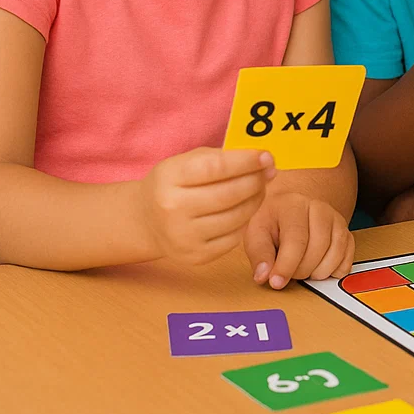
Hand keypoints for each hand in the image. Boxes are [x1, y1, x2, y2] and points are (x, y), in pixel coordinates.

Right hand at [138, 148, 274, 264]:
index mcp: (169, 178)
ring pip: (237, 217)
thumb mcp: (186, 162)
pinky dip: (245, 221)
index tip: (266, 157)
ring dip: (256, 200)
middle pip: (230, 194)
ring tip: (258, 189)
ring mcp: (183, 236)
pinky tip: (243, 210)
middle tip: (267, 173)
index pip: (216, 167)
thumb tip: (265, 161)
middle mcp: (172, 209)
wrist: (146, 221)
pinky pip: (234, 237)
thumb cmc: (175, 184)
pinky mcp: (195, 256)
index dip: (246, 162)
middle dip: (256, 181)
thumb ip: (222, 157)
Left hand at [243, 191, 354, 288]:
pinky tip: (318, 269)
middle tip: (288, 273)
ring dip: (317, 272)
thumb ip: (259, 254)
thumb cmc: (272, 223)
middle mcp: (320, 209)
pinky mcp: (347, 234)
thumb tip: (263, 276)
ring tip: (302, 269)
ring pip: (335, 254)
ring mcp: (337, 221)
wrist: (292, 209)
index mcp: (294, 205)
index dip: (286, 265)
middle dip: (301, 270)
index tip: (276, 282)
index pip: (296, 238)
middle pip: (318, 247)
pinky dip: (333, 272)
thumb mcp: (256, 233)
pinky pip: (347, 260)